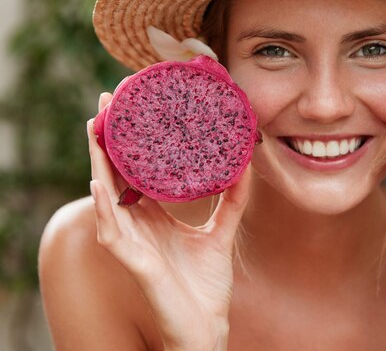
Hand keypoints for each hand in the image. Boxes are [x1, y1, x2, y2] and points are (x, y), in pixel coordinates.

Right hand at [88, 93, 248, 350]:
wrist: (205, 326)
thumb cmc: (206, 285)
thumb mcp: (221, 232)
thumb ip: (232, 200)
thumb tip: (245, 164)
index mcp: (154, 216)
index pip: (136, 172)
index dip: (131, 143)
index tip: (134, 109)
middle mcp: (137, 224)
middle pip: (116, 175)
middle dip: (109, 140)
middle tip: (109, 102)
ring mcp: (131, 241)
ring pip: (106, 195)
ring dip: (98, 162)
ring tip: (96, 128)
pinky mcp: (132, 261)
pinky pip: (112, 231)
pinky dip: (104, 206)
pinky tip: (101, 182)